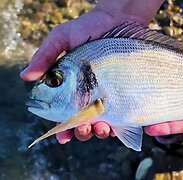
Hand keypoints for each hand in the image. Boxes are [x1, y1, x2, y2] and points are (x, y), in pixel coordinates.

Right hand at [21, 1, 162, 142]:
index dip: (63, 129)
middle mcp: (89, 95)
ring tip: (102, 128)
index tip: (63, 136)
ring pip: (104, 123)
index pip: (65, 114)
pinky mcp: (127, 93)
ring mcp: (109, 96)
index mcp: (71, 88)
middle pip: (84, 123)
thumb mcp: (62, 38)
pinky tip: (118, 126)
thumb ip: (45, 57)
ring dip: (101, 132)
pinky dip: (121, 126)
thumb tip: (26, 77)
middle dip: (82, 132)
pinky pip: (125, 115)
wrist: (118, 20)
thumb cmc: (88, 28)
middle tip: (84, 129)